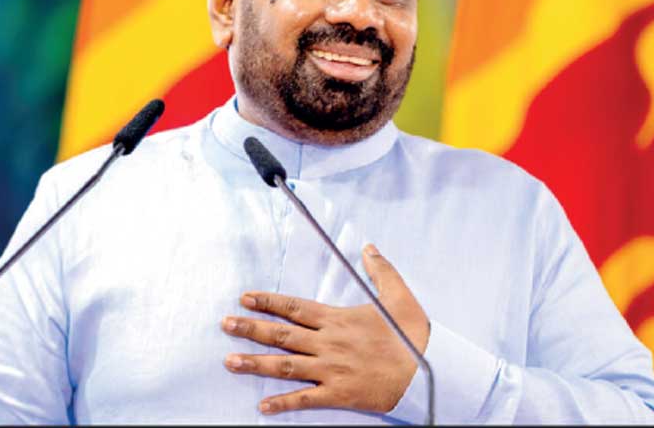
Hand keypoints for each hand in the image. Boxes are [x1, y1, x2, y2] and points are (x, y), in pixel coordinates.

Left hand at [221, 243, 429, 415]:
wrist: (428, 372)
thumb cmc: (413, 334)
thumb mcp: (399, 294)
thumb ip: (380, 270)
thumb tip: (368, 247)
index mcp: (337, 319)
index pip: (294, 307)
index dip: (268, 302)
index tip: (245, 298)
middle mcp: (329, 343)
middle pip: (282, 334)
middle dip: (251, 328)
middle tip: (225, 324)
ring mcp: (331, 369)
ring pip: (286, 365)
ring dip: (255, 363)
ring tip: (229, 361)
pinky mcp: (339, 394)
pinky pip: (306, 399)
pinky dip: (283, 403)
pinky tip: (263, 406)